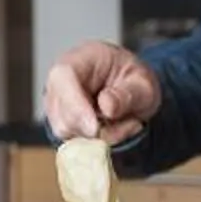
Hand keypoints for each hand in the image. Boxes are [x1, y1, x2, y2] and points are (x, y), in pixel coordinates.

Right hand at [42, 42, 159, 145]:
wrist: (131, 90)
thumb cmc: (133, 80)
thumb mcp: (143, 84)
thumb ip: (128, 94)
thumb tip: (106, 106)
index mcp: (81, 58)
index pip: (64, 77)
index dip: (74, 104)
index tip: (94, 129)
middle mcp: (60, 80)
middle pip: (62, 113)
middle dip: (96, 127)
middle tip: (132, 122)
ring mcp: (57, 104)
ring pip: (68, 132)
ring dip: (101, 135)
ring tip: (125, 122)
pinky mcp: (61, 123)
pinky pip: (75, 142)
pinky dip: (99, 142)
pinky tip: (114, 128)